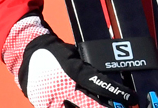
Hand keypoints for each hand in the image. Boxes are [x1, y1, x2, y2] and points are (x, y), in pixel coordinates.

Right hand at [4, 17, 134, 107]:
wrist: (26, 55)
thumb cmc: (56, 54)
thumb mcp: (76, 58)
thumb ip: (88, 71)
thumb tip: (106, 81)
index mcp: (73, 71)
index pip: (99, 84)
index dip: (116, 93)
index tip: (131, 99)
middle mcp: (63, 87)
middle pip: (89, 104)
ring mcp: (52, 99)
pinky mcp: (44, 105)